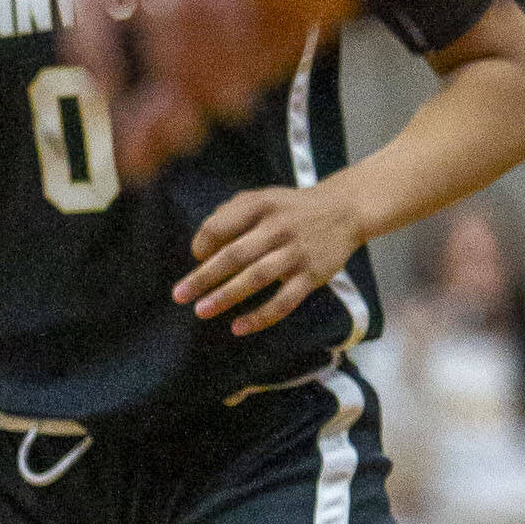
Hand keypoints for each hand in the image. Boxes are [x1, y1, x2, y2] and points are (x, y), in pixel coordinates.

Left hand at [0, 0, 367, 177]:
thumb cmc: (269, 14)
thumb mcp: (212, 75)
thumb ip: (168, 113)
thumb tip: (131, 166)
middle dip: (96, 51)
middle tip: (110, 103)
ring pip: (164, 4)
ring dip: (183, 70)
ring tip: (210, 114)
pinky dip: (226, 52)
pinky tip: (238, 93)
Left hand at [174, 183, 366, 336]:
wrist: (345, 210)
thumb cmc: (291, 207)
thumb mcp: (262, 197)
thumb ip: (231, 212)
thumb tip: (203, 244)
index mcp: (260, 205)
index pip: (220, 226)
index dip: (202, 243)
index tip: (196, 257)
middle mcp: (278, 227)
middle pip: (234, 255)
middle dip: (204, 277)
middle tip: (179, 295)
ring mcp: (296, 252)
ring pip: (256, 277)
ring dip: (227, 296)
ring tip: (201, 311)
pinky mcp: (312, 275)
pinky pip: (284, 300)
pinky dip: (261, 316)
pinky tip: (239, 327)